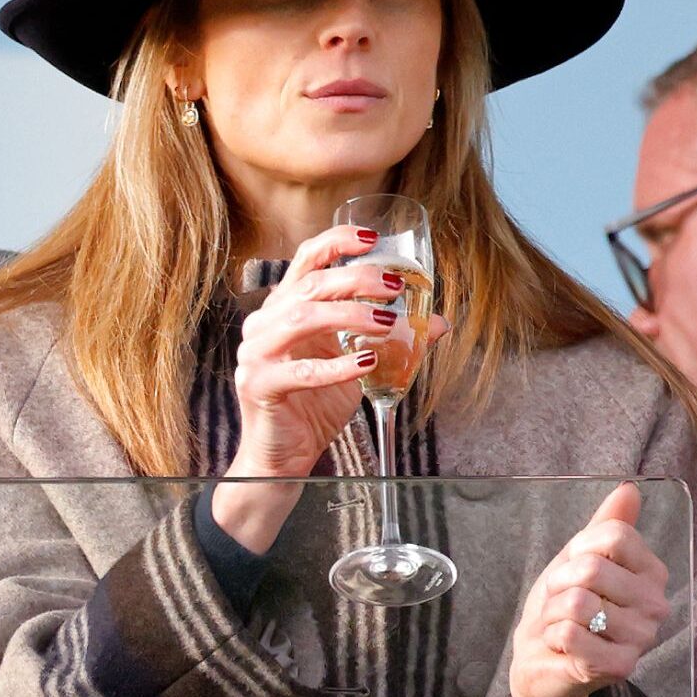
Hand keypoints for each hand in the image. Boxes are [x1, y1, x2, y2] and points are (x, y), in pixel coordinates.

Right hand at [216, 226, 448, 553]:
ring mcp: (256, 354)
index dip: (336, 242)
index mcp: (284, 308)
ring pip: (302, 317)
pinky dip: (336, 366)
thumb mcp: (357, 363)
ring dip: (349, 315)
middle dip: (357, 279)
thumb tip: (440, 322)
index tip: (372, 238)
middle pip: (310, 284)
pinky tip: (366, 363)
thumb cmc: (314, 405)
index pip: (305, 260)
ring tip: (387, 322)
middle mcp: (265, 324)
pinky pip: (300, 372)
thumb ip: (390, 339)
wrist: (282, 458)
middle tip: (395, 286)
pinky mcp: (259, 386)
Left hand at [509, 482, 672, 696]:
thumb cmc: (564, 604)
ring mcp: (642, 637)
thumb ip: (607, 524)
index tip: (573, 568)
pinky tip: (562, 646)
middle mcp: (656, 604)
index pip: (614, 536)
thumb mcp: (580, 557)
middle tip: (561, 602)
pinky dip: (553, 636)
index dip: (579, 549)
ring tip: (561, 624)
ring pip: (578, 603)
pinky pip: (571, 634)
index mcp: (652, 571)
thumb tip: (630, 489)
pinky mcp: (621, 666)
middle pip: (593, 569)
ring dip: (554, 613)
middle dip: (559, 584)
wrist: (543, 658)